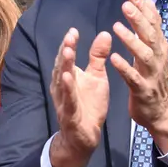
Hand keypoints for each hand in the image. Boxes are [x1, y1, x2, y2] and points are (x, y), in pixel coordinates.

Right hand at [49, 27, 111, 166]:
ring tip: (67, 52)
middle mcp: (62, 86)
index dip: (69, 44)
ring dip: (64, 67)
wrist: (86, 136)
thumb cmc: (89, 104)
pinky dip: (67, 90)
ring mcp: (64, 100)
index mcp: (69, 76)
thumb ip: (98, 57)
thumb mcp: (97, 77)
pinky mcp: (70, 114)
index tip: (74, 31)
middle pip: (62, 66)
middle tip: (69, 37)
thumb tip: (105, 33)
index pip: (67, 57)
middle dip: (65, 52)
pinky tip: (67, 79)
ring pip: (62, 82)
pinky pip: (68, 101)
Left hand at [110, 0, 167, 148]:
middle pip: (150, 36)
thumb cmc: (154, 78)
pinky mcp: (143, 90)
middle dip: (139, 20)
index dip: (144, 9)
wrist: (162, 112)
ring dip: (131, 41)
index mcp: (159, 49)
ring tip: (116, 27)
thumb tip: (149, 2)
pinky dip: (125, 67)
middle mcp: (158, 59)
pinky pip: (133, 78)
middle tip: (126, 5)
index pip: (154, 25)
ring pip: (144, 56)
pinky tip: (113, 58)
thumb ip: (150, 28)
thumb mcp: (154, 51)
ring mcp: (152, 75)